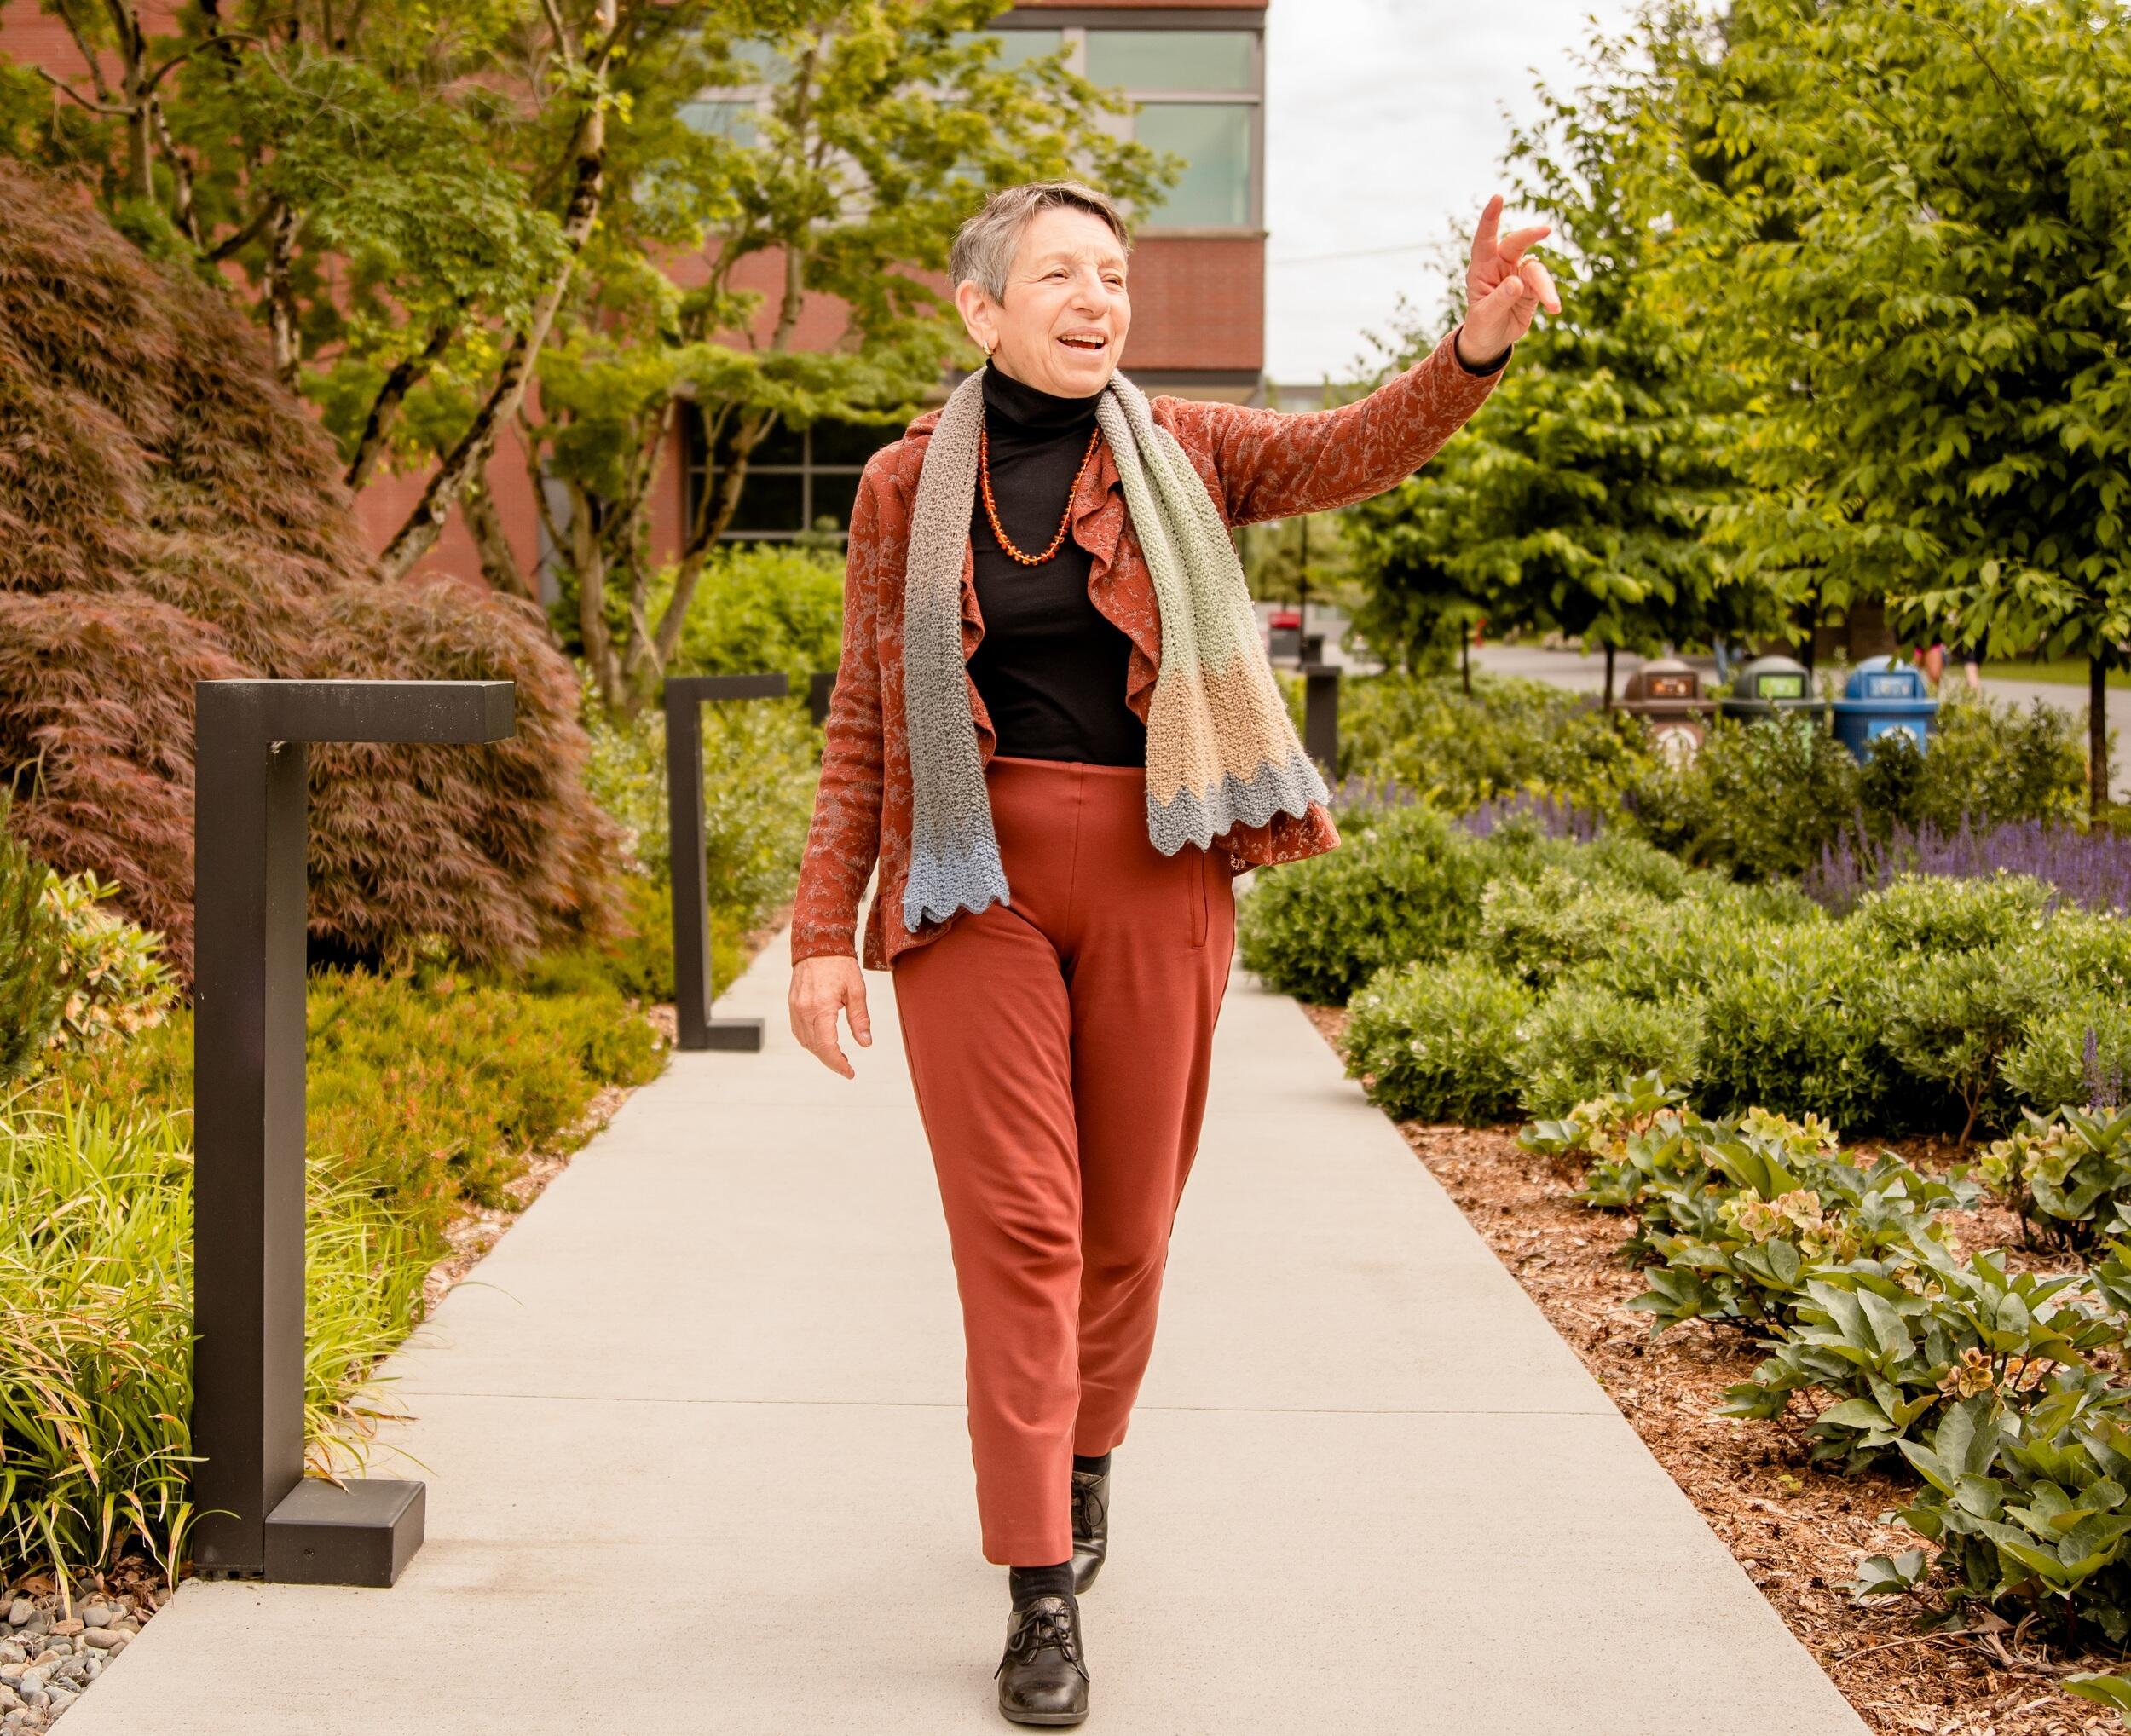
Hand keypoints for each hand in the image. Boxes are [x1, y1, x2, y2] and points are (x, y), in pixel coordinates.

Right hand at [789, 953, 871, 1078]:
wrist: (818, 943)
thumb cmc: (840, 964)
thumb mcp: (857, 990)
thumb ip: (860, 1018)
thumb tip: (865, 1043)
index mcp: (821, 1007)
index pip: (827, 1046)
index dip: (838, 1063)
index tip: (850, 1072)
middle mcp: (804, 1010)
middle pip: (815, 1047)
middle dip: (831, 1061)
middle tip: (847, 1067)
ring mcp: (795, 1008)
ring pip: (805, 1041)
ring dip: (820, 1052)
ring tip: (838, 1055)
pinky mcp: (792, 1004)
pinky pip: (798, 1030)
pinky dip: (810, 1041)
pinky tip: (822, 1041)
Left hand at [1456, 194, 1561, 368]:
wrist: (1491, 341)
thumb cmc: (1481, 325)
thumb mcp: (1485, 316)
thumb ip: (1500, 299)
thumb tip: (1518, 282)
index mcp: (1481, 268)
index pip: (1484, 238)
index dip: (1490, 218)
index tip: (1498, 197)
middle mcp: (1501, 266)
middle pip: (1516, 243)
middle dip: (1529, 235)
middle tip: (1545, 230)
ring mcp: (1519, 274)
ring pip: (1536, 270)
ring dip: (1545, 287)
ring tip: (1553, 306)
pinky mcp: (1533, 287)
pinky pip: (1545, 286)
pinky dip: (1551, 296)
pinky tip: (1554, 308)